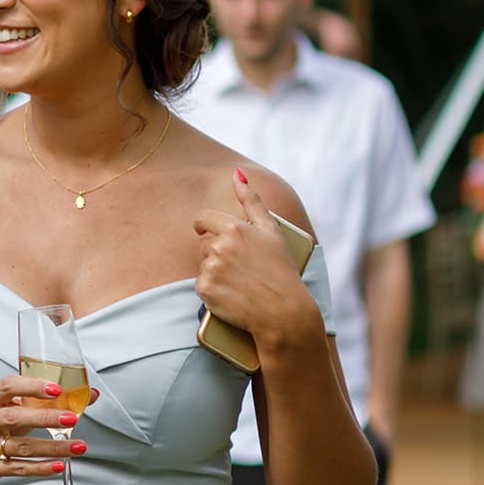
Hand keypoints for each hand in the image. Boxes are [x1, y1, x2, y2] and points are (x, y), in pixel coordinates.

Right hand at [0, 373, 96, 481]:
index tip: (55, 390)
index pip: (7, 387)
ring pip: (20, 447)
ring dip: (52, 447)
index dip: (31, 387)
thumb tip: (89, 395)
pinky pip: (17, 468)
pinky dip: (41, 468)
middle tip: (71, 419)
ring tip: (76, 446)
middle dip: (45, 418)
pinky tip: (58, 464)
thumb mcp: (10, 406)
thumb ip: (45, 400)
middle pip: (13, 418)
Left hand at [195, 170, 319, 349]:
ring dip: (216, 272)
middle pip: (204, 245)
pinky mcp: (204, 289)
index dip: (205, 226)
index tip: (209, 232)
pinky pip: (200, 285)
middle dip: (218, 253)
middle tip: (243, 267)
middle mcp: (219, 246)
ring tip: (241, 281)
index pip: (202, 218)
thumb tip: (237, 173)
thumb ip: (252, 201)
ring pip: (203, 265)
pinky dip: (212, 290)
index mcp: (234, 228)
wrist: (283, 311)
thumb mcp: (272, 232)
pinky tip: (233, 294)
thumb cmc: (281, 270)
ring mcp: (210, 269)